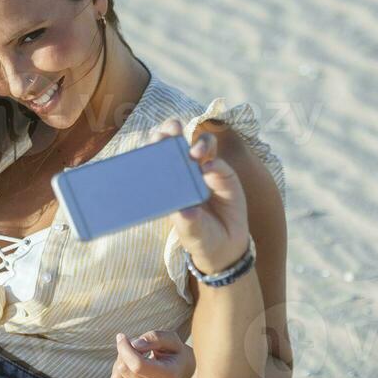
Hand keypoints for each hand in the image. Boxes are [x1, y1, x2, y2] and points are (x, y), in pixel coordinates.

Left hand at [110, 330, 194, 377]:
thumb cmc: (173, 353)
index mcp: (169, 376)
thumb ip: (154, 338)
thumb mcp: (170, 340)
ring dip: (119, 363)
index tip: (122, 337)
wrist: (180, 375)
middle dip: (122, 353)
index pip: (138, 365)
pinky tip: (130, 370)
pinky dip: (117, 374)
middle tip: (131, 347)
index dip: (125, 349)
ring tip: (132, 359)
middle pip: (124, 370)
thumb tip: (134, 345)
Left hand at [147, 117, 250, 275]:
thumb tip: (185, 212)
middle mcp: (185, 171)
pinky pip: (218, 162)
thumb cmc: (200, 236)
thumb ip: (187, 223)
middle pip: (176, 142)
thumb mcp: (191, 233)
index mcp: (168, 181)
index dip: (153, 145)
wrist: (225, 245)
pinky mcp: (224, 175)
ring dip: (197, 143)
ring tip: (194, 153)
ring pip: (201, 145)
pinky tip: (209, 168)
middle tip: (171, 131)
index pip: (157, 156)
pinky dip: (214, 161)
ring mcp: (206, 170)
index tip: (152, 141)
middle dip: (171, 132)